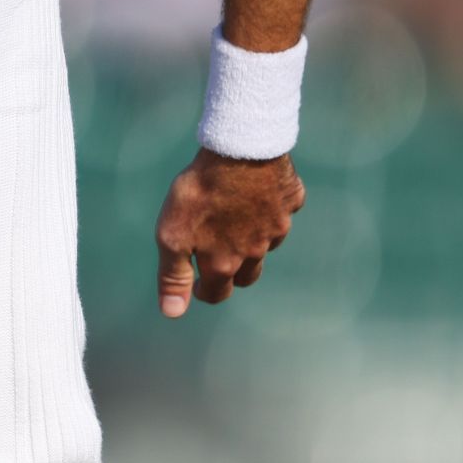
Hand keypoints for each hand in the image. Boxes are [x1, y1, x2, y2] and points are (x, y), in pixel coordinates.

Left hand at [154, 147, 304, 317]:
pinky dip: (270, 210)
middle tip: (217, 258)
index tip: (197, 285)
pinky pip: (281, 212)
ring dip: (252, 242)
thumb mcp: (172, 235)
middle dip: (231, 273)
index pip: (218, 293)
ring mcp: (277, 226)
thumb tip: (173, 312)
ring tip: (235, 224)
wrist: (239, 150)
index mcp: (225, 262)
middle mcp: (256, 250)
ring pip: (266, 244)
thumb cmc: (200, 193)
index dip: (204, 291)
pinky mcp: (290, 201)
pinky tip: (258, 195)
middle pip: (246, 275)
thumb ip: (173, 275)